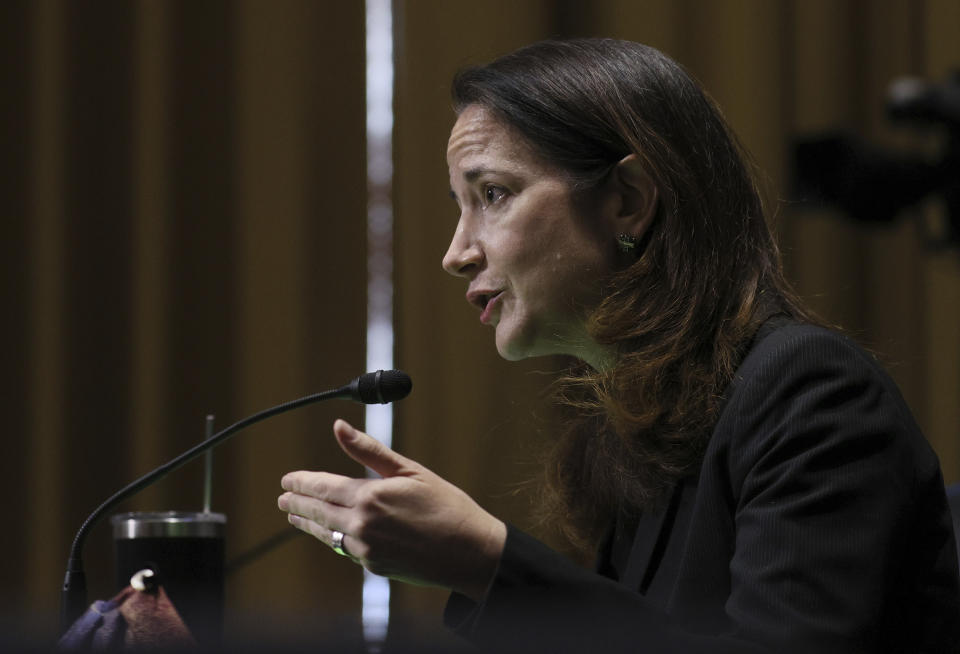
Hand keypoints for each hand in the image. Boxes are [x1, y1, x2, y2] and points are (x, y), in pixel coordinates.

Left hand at [277, 419, 506, 601]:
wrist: (470, 552)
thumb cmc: (446, 505)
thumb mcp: (410, 470)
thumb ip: (370, 451)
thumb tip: (339, 427)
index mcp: (370, 497)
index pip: (323, 487)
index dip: (302, 482)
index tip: (287, 480)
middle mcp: (362, 525)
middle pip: (319, 511)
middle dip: (298, 503)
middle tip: (283, 498)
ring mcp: (366, 550)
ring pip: (327, 534)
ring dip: (309, 523)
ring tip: (296, 516)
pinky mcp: (374, 567)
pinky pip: (346, 549)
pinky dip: (333, 538)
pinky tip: (330, 532)